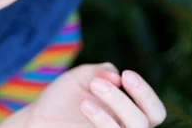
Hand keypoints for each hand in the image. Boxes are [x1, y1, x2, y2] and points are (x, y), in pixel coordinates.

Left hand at [1, 63, 165, 127]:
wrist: (36, 118)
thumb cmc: (62, 98)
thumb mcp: (81, 78)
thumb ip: (100, 71)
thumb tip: (116, 76)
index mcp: (127, 113)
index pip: (154, 111)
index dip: (146, 93)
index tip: (127, 74)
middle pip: (146, 121)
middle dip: (124, 99)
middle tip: (98, 83)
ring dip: (113, 108)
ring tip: (87, 95)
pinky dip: (103, 120)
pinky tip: (85, 105)